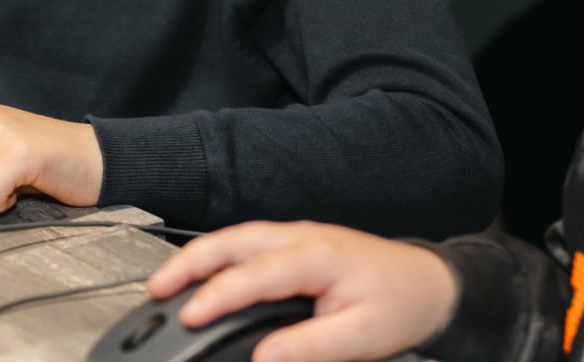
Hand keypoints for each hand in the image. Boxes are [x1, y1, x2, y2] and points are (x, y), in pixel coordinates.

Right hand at [145, 222, 456, 361]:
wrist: (427, 285)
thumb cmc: (398, 307)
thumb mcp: (361, 338)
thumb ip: (310, 347)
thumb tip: (262, 357)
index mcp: (317, 257)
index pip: (254, 274)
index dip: (217, 296)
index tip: (189, 316)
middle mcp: (300, 237)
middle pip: (232, 241)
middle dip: (189, 263)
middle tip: (155, 289)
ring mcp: (295, 235)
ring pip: (234, 237)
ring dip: (197, 257)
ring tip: (165, 283)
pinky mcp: (293, 242)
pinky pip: (245, 241)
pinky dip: (215, 255)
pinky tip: (201, 274)